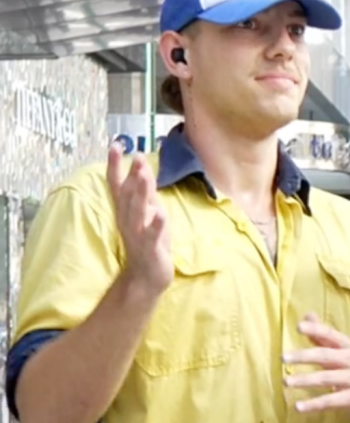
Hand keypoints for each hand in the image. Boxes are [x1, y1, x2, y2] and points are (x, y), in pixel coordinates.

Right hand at [106, 145, 171, 293]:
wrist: (147, 277)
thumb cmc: (149, 242)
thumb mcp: (147, 214)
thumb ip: (145, 194)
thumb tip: (143, 169)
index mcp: (126, 211)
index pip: (117, 185)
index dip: (115, 165)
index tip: (115, 144)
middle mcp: (128, 221)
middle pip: (128, 195)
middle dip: (132, 175)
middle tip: (137, 156)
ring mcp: (138, 235)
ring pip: (138, 212)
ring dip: (141, 194)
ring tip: (145, 176)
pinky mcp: (150, 249)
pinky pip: (152, 236)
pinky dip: (156, 225)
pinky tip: (160, 214)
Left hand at [283, 313, 349, 418]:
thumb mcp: (341, 351)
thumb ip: (322, 335)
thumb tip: (307, 316)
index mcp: (347, 347)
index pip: (331, 335)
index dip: (316, 329)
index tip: (299, 326)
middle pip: (327, 355)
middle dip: (305, 356)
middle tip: (284, 357)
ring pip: (328, 378)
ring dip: (306, 380)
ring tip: (286, 381)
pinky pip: (331, 401)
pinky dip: (314, 404)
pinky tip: (298, 406)